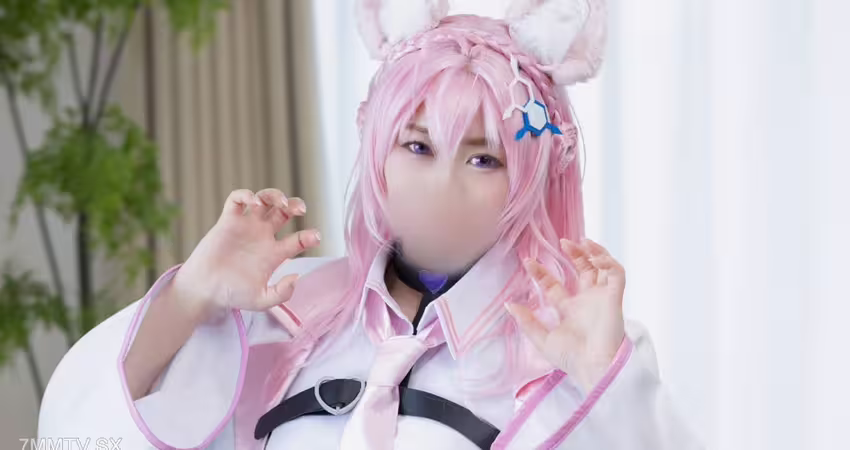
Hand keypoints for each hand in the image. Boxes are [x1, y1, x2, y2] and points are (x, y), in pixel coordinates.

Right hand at [169, 188, 321, 319]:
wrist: (205, 291)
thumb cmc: (232, 295)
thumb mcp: (261, 300)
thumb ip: (281, 293)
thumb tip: (296, 277)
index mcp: (275, 253)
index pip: (298, 239)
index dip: (309, 236)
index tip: (315, 237)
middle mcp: (263, 236)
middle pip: (284, 212)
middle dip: (295, 205)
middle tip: (300, 210)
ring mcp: (246, 227)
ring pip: (264, 200)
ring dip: (275, 195)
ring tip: (280, 202)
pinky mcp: (227, 221)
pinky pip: (236, 200)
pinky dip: (245, 195)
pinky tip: (252, 201)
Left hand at [506, 238, 625, 393]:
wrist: (594, 368)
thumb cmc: (572, 359)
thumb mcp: (542, 339)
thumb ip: (527, 322)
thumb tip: (509, 305)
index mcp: (570, 311)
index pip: (555, 285)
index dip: (542, 273)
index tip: (528, 262)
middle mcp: (586, 301)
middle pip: (582, 270)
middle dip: (574, 254)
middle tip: (563, 242)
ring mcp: (601, 298)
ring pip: (602, 267)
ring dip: (594, 252)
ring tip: (581, 242)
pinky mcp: (615, 298)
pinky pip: (616, 273)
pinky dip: (607, 261)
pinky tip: (595, 256)